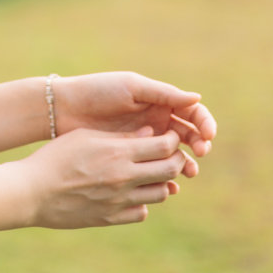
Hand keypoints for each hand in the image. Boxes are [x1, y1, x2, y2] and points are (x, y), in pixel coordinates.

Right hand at [26, 127, 187, 228]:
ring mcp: (119, 201)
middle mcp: (123, 178)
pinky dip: (142, 202)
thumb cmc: (55, 157)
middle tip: (168, 155)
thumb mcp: (86, 136)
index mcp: (117, 153)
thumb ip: (120, 136)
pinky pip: (141, 212)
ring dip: (161, 182)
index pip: (164, 146)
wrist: (32, 192)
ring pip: (161, 193)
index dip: (172, 140)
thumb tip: (149, 133)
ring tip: (148, 173)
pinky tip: (130, 192)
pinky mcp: (111, 218)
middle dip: (175, 160)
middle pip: (169, 170)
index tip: (168, 137)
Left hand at [52, 70, 215, 178]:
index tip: (208, 135)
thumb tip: (197, 99)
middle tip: (200, 153)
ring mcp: (144, 143)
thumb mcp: (131, 88)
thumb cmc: (98, 91)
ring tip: (188, 172)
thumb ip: (163, 94)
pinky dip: (164, 179)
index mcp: (159, 103)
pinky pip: (153, 172)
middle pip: (188, 136)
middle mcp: (156, 123)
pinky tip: (168, 185)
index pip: (191, 114)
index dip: (204, 124)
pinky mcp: (131, 160)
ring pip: (174, 157)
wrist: (65, 109)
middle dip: (199, 145)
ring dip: (185, 165)